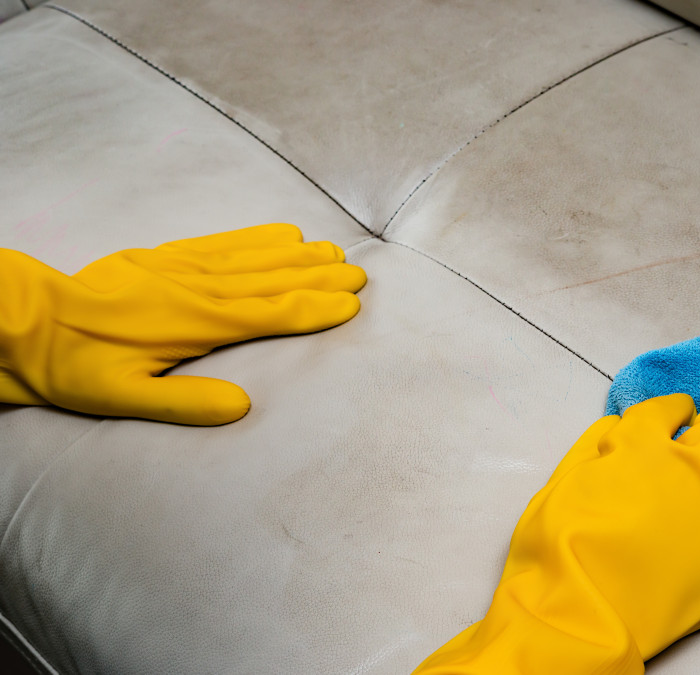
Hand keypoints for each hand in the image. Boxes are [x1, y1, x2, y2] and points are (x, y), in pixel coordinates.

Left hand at [0, 223, 365, 424]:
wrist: (28, 322)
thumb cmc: (75, 366)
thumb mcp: (123, 398)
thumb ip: (183, 403)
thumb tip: (241, 407)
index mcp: (194, 324)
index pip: (268, 315)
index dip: (313, 310)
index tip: (349, 304)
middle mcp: (197, 290)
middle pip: (272, 281)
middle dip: (318, 278)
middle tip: (359, 274)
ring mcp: (183, 268)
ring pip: (254, 259)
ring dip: (298, 256)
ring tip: (334, 251)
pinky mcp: (167, 257)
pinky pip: (223, 243)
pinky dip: (257, 237)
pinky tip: (282, 233)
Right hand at [414, 394, 699, 673]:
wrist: (581, 610)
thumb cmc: (559, 546)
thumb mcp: (564, 480)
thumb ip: (596, 447)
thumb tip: (617, 431)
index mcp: (643, 441)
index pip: (673, 408)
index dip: (673, 414)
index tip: (674, 423)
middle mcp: (691, 464)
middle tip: (698, 459)